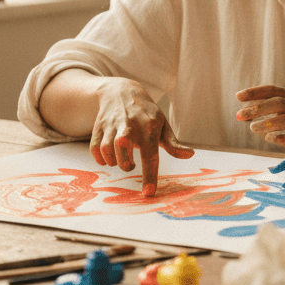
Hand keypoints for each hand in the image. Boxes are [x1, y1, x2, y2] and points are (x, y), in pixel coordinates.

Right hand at [90, 79, 193, 196]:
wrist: (122, 91)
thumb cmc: (146, 114)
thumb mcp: (162, 125)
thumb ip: (173, 143)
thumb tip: (190, 155)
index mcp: (149, 127)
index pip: (150, 155)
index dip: (150, 175)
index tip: (149, 192)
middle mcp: (130, 125)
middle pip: (123, 150)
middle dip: (126, 165)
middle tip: (131, 165)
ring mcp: (112, 125)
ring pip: (107, 149)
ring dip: (113, 161)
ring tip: (120, 160)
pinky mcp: (99, 126)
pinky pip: (94, 147)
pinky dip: (100, 158)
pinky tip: (107, 158)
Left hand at [235, 85, 284, 148]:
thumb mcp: (283, 110)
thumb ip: (264, 109)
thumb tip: (242, 113)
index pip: (272, 90)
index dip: (255, 92)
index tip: (238, 96)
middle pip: (279, 103)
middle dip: (258, 108)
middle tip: (240, 115)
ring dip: (267, 123)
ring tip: (252, 127)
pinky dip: (280, 137)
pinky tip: (268, 138)